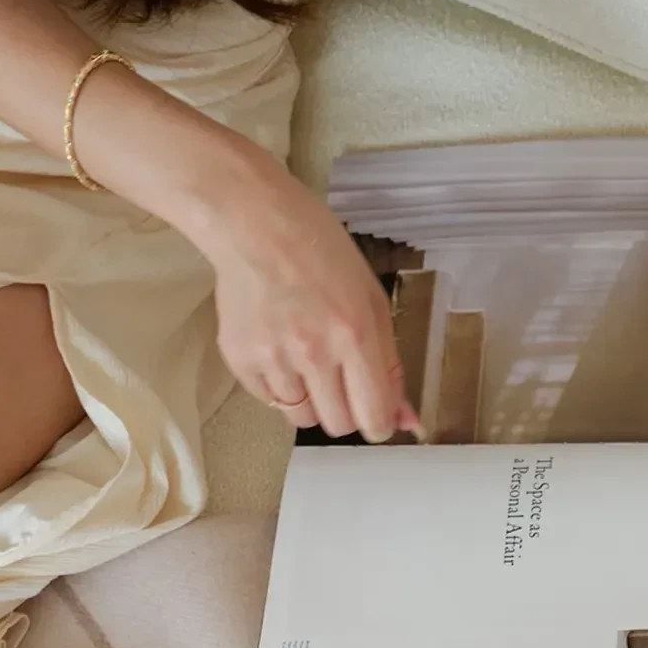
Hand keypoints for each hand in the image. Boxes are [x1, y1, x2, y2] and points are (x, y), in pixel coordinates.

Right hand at [199, 158, 420, 441]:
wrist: (252, 221)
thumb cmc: (320, 251)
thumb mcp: (371, 299)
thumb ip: (390, 364)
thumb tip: (407, 420)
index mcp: (355, 335)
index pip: (374, 418)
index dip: (379, 422)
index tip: (374, 412)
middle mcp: (314, 353)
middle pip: (338, 425)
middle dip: (344, 409)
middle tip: (337, 376)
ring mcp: (274, 358)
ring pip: (301, 417)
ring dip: (309, 397)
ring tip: (303, 355)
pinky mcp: (241, 359)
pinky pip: (269, 399)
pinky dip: (278, 384)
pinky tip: (277, 346)